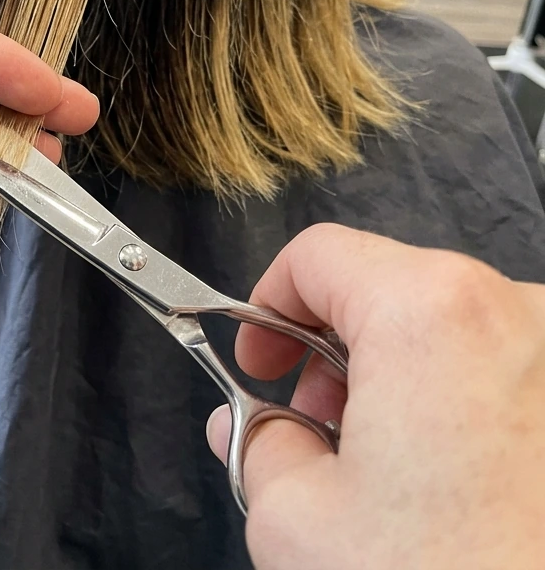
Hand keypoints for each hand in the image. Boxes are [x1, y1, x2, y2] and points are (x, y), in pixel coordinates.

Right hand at [205, 224, 544, 568]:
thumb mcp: (295, 519)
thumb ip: (260, 445)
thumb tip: (256, 428)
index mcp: (429, 314)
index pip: (320, 255)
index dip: (267, 303)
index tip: (256, 360)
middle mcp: (517, 316)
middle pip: (391, 289)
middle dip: (334, 350)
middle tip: (311, 428)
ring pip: (455, 332)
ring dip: (400, 380)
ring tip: (382, 472)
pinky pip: (511, 375)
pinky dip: (462, 406)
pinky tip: (448, 489)